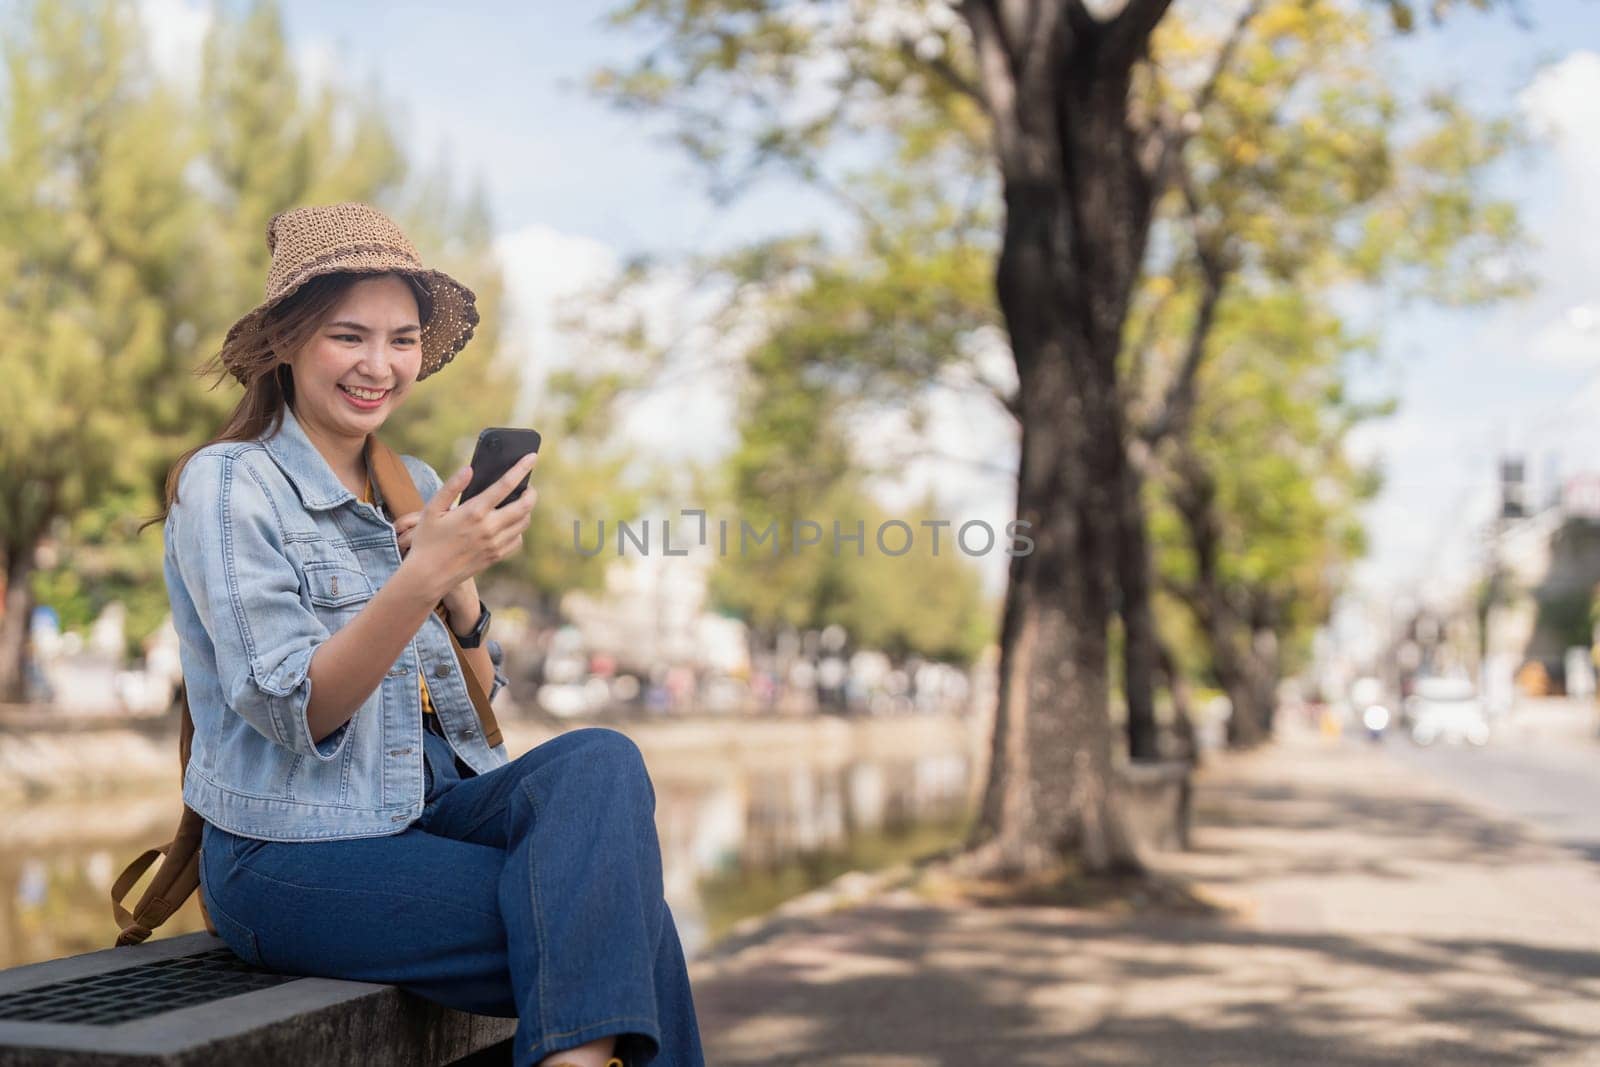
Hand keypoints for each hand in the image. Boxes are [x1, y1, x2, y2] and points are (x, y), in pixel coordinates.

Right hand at [404, 453, 538, 602]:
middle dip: (531, 493)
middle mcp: (489, 528)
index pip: (505, 485)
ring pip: (524, 523)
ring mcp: (495, 544)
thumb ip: (451, 487)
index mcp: (474, 512)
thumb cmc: (427, 540)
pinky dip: (519, 529)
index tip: (532, 456)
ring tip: (518, 503)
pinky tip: (509, 524)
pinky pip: (518, 540)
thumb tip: (469, 469)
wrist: (428, 576)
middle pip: (524, 506)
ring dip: (526, 510)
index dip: (521, 469)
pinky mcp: (496, 556)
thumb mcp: (431, 509)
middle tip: (528, 487)